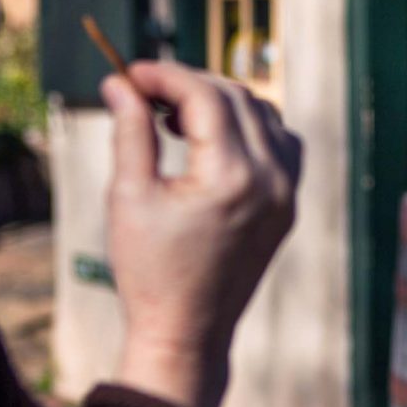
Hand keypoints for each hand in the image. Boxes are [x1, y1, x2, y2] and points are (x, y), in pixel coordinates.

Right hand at [101, 61, 301, 406]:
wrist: (187, 333)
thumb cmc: (150, 271)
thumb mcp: (129, 196)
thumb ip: (130, 131)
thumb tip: (118, 83)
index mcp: (233, 176)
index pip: (205, 96)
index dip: (164, 75)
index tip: (128, 73)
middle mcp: (272, 179)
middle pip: (237, 97)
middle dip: (188, 83)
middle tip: (143, 90)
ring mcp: (287, 193)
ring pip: (265, 115)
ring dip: (221, 102)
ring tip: (172, 116)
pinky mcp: (288, 206)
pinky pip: (281, 144)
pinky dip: (250, 127)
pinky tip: (211, 139)